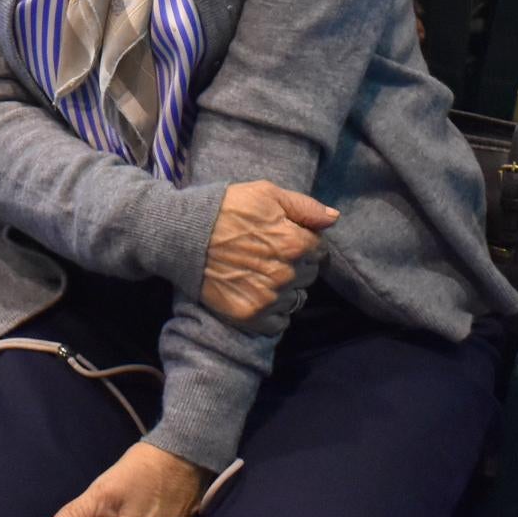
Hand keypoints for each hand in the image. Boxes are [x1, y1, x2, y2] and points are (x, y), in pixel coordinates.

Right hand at [199, 180, 336, 323]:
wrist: (183, 235)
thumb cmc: (226, 208)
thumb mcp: (266, 194)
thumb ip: (304, 207)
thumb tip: (334, 219)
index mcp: (294, 243)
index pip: (319, 249)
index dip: (304, 241)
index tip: (286, 238)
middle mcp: (286, 274)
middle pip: (309, 274)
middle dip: (296, 264)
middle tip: (271, 254)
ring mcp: (269, 298)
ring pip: (295, 298)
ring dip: (286, 288)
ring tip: (262, 274)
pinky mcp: (251, 316)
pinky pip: (279, 322)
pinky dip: (274, 312)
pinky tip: (257, 293)